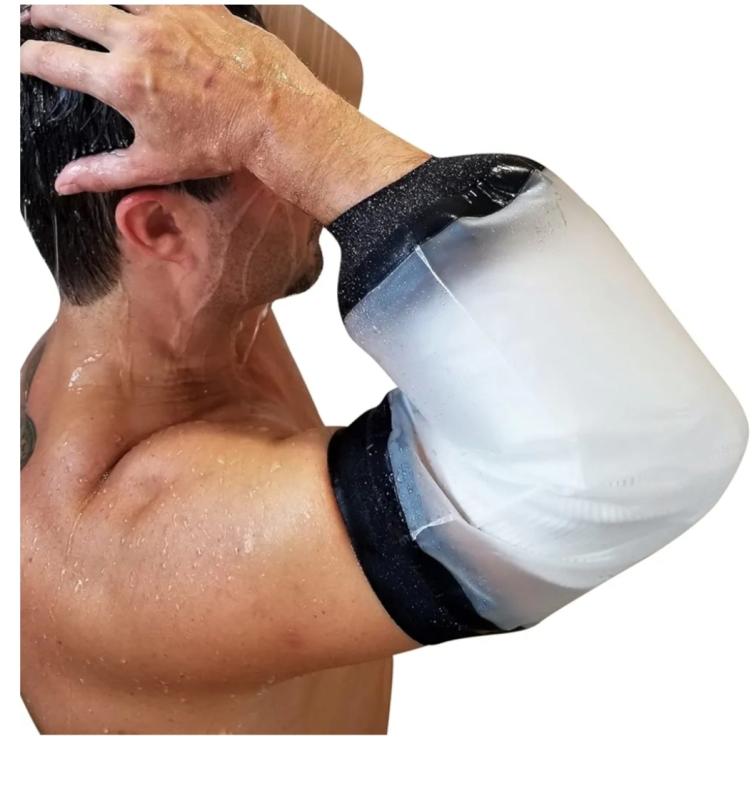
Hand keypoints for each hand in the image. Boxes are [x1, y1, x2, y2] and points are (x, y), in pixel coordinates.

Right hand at [20, 4, 329, 194]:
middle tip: (32, 18)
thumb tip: (64, 183)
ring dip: (86, 3)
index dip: (27, 59)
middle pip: (69, 9)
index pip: (51, 60)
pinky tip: (133, 10)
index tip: (22, 61)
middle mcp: (137, 37)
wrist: (277, 118)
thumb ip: (103, 172)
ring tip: (76, 9)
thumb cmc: (221, 144)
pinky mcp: (195, 5)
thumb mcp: (156, 163)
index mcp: (121, 79)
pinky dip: (138, 4)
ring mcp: (167, 15)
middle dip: (42, 13)